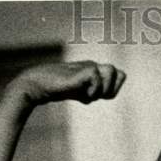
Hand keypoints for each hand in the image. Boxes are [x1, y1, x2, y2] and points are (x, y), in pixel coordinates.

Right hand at [10, 61, 125, 107]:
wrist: (39, 85)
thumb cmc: (57, 89)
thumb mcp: (78, 92)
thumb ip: (91, 91)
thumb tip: (96, 93)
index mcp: (95, 70)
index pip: (120, 76)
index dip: (112, 89)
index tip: (96, 95)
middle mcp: (94, 65)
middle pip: (120, 75)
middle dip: (110, 90)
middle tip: (91, 94)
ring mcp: (88, 66)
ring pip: (113, 72)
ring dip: (102, 89)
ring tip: (85, 93)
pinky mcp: (83, 69)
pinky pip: (98, 79)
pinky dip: (92, 90)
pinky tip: (78, 92)